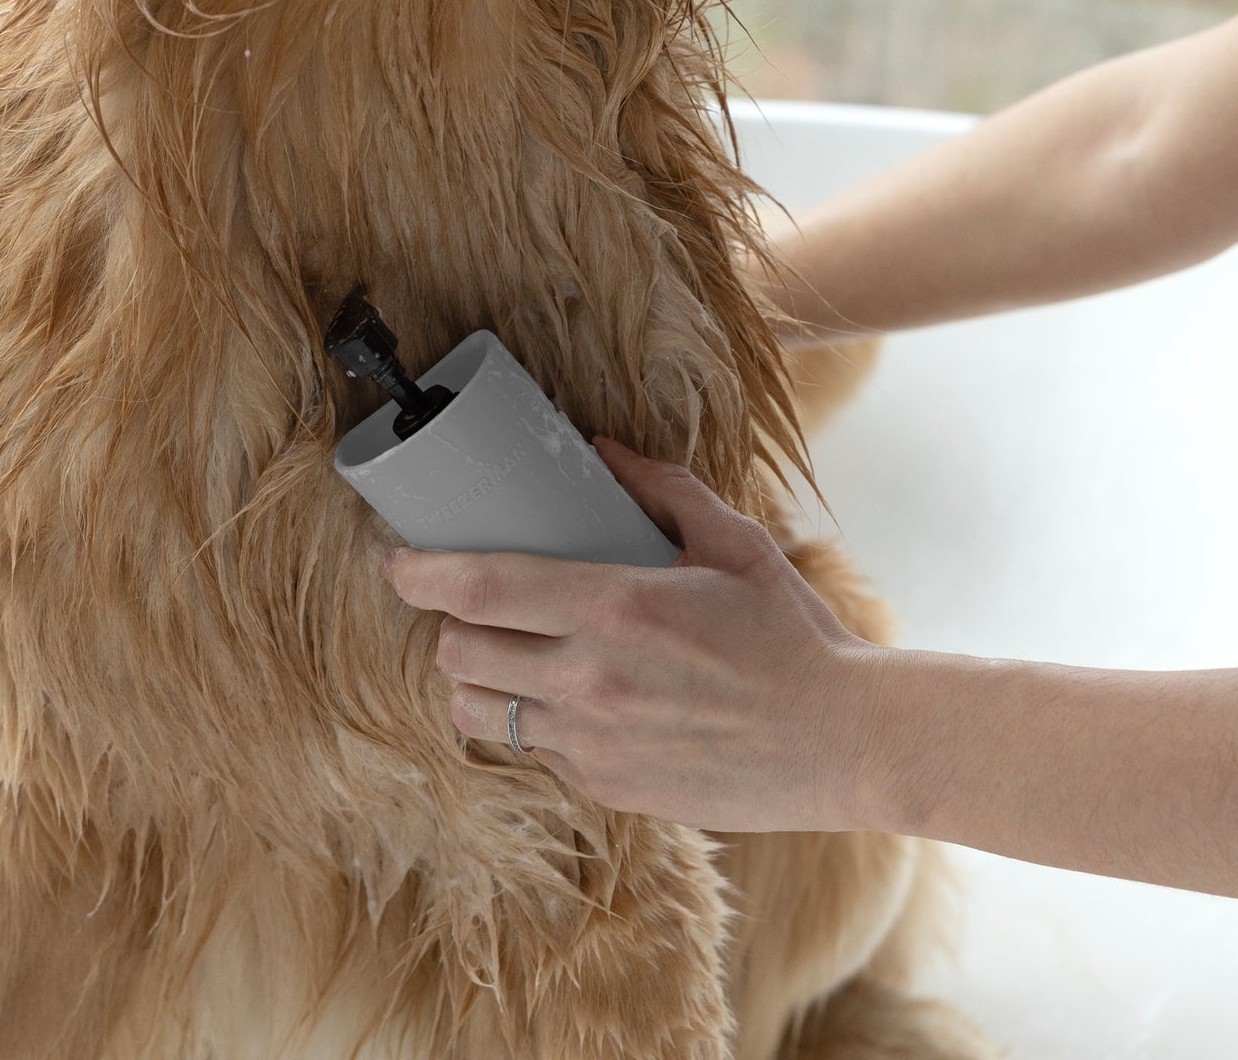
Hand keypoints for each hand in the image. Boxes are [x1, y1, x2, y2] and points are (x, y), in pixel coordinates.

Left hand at [382, 440, 888, 830]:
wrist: (840, 740)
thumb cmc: (791, 634)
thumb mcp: (736, 543)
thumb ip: (663, 490)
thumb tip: (604, 450)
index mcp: (617, 607)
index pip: (482, 590)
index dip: (422, 573)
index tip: (397, 561)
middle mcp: (591, 680)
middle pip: (459, 654)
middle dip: (447, 626)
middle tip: (467, 604)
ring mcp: (593, 744)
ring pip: (479, 712)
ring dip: (474, 679)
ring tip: (503, 654)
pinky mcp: (606, 788)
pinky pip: (533, 751)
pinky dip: (530, 721)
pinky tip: (569, 697)